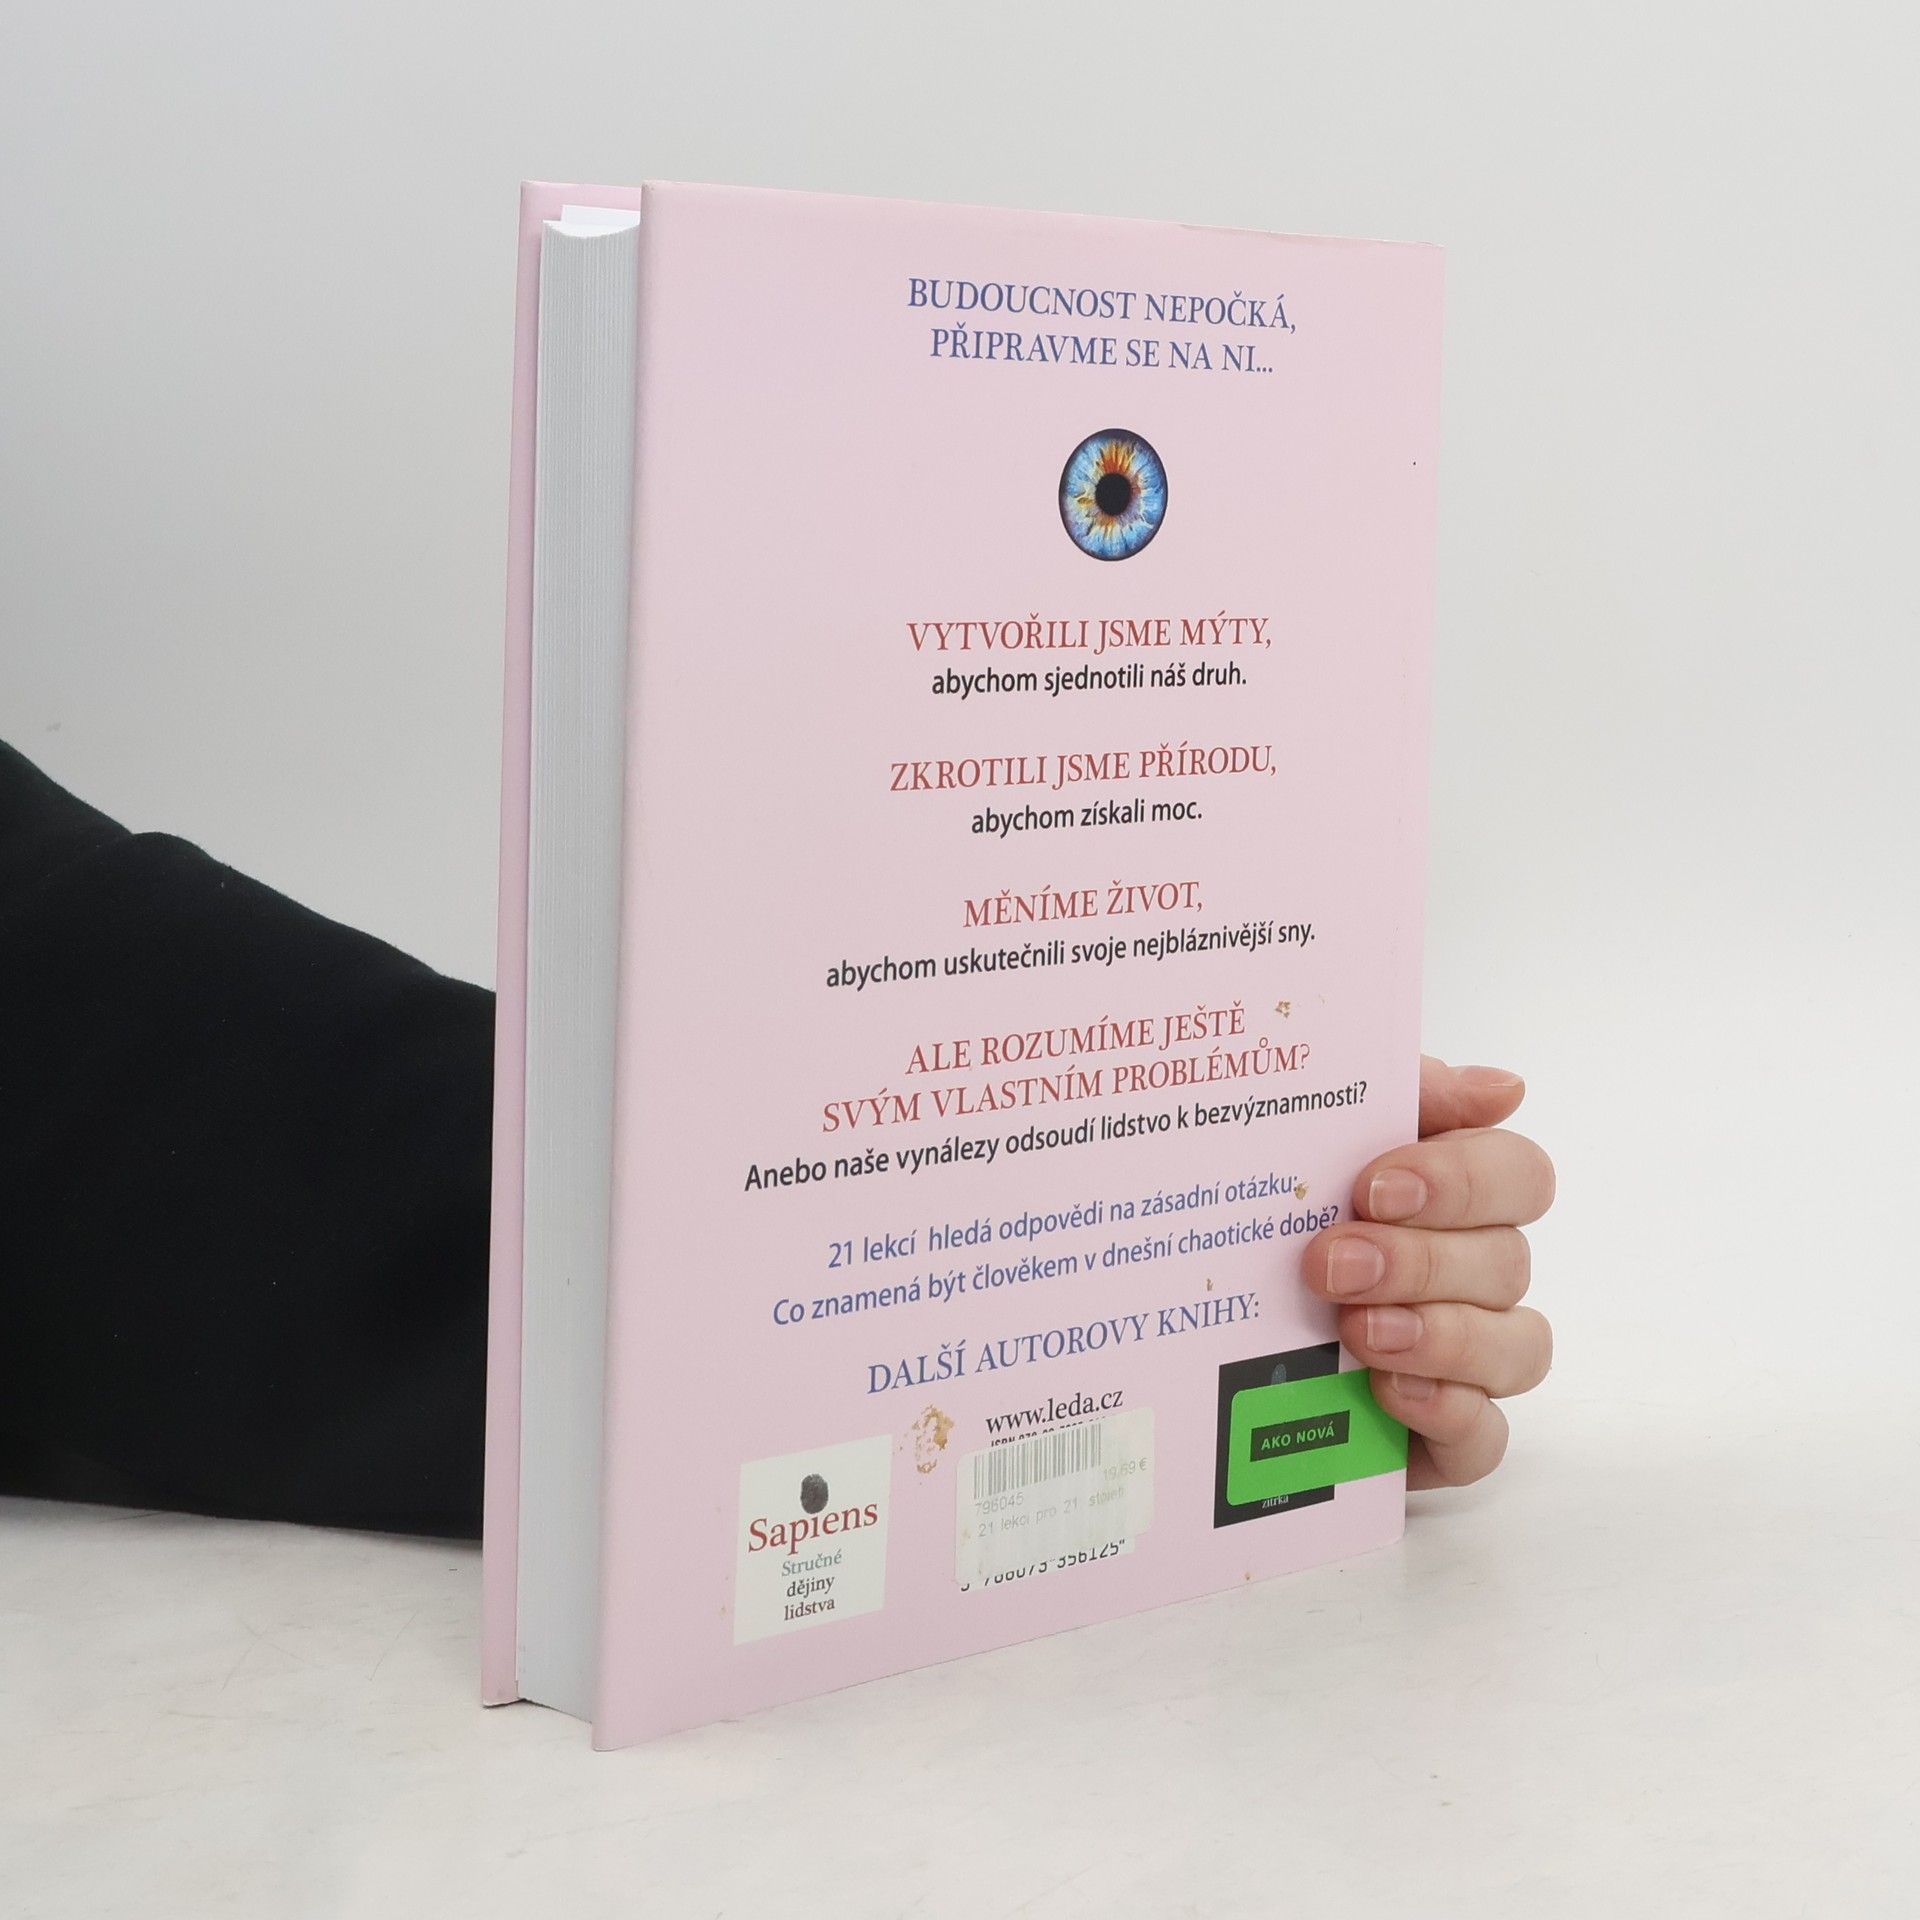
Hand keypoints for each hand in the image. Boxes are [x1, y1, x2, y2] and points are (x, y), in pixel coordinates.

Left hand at [1302, 1057, 1554, 1488]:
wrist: (1195, 1323)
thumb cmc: (1271, 1215)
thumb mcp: (1315, 1135)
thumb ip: (1402, 1095)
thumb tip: (1502, 1089)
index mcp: (1455, 1194)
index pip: (1518, 1175)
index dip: (1463, 1180)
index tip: (1376, 1186)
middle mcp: (1474, 1273)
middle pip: (1507, 1261)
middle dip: (1419, 1259)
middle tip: (1331, 1262)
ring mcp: (1468, 1360)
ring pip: (1515, 1347)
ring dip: (1441, 1335)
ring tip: (1358, 1331)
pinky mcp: (1444, 1437)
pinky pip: (1486, 1437)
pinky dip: (1447, 1414)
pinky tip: (1388, 1391)